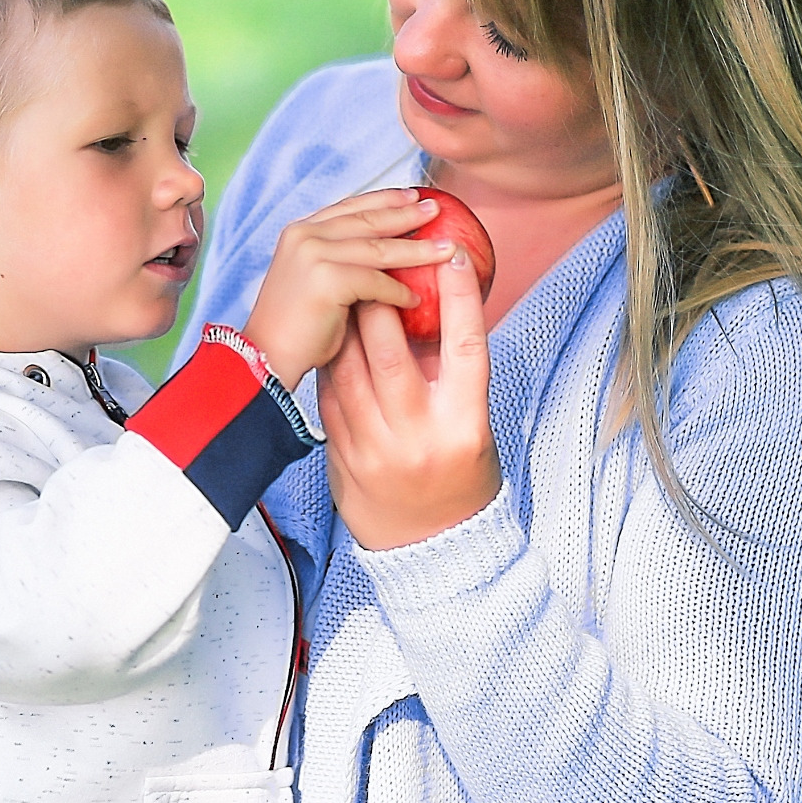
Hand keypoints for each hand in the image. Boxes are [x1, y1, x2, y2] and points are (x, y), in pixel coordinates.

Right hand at [242, 190, 453, 389]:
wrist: (264, 359)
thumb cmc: (295, 331)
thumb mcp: (318, 284)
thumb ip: (343, 263)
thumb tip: (387, 256)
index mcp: (300, 232)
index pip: (349, 207)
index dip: (383, 200)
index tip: (413, 197)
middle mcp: (304, 235)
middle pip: (367, 220)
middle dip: (406, 214)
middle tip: (438, 210)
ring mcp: (312, 254)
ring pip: (377, 248)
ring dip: (417, 250)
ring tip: (447, 249)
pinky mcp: (325, 278)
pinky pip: (375, 281)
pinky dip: (398, 290)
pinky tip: (417, 298)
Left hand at [320, 245, 501, 550]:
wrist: (430, 548)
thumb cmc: (460, 472)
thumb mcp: (472, 424)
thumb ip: (452, 375)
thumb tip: (432, 306)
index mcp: (464, 424)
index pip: (466, 348)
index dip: (461, 298)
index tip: (454, 255)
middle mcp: (418, 436)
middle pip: (391, 353)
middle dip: (379, 302)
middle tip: (377, 263)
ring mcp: (375, 448)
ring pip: (349, 369)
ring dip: (345, 324)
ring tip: (347, 288)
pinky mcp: (343, 457)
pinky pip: (329, 395)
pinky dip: (331, 360)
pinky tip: (331, 337)